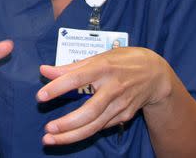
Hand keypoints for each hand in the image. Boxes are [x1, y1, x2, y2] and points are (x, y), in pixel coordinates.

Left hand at [36, 47, 172, 145]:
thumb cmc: (121, 61)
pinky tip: (70, 135)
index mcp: (103, 68)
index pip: (77, 78)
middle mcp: (113, 88)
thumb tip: (44, 70)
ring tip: (52, 139)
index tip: (40, 97)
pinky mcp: (125, 115)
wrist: (155, 73)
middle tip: (48, 129)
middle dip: (67, 123)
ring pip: (95, 125)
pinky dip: (85, 131)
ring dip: (72, 135)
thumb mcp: (97, 57)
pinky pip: (102, 126)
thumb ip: (70, 67)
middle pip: (89, 111)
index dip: (58, 88)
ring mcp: (120, 104)